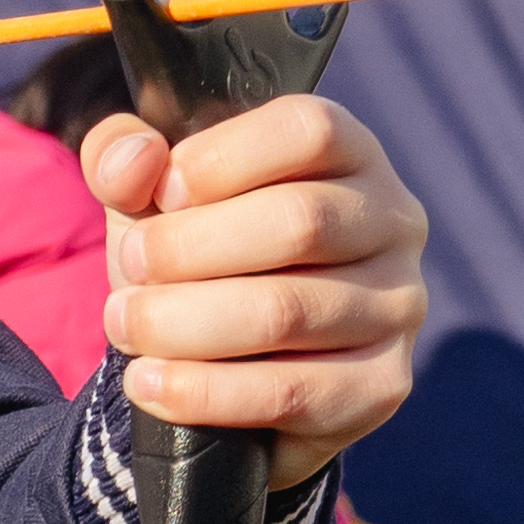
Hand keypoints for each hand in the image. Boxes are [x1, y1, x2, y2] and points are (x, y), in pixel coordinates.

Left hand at [86, 93, 428, 491]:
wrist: (225, 362)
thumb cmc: (198, 255)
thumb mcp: (152, 194)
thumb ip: (123, 156)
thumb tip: (136, 162)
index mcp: (351, 152)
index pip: (307, 131)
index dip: (222, 160)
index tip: (161, 195)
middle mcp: (393, 221)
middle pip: (299, 223)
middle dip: (189, 249)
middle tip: (131, 270)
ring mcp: (399, 305)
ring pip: (286, 313)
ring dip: (183, 324)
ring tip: (127, 326)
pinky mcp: (382, 384)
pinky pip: (290, 391)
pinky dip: (205, 391)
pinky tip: (151, 382)